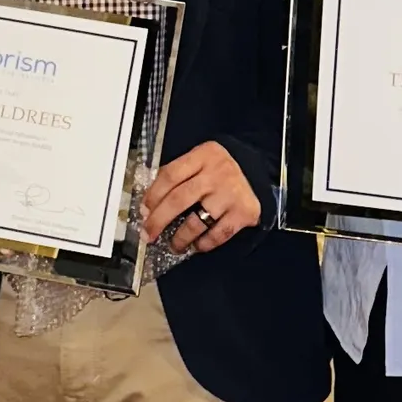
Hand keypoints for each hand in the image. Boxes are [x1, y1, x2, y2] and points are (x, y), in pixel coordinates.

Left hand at [143, 142, 261, 252]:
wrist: (258, 170)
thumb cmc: (221, 168)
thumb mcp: (201, 159)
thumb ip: (180, 175)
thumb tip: (151, 205)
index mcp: (203, 156)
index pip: (170, 175)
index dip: (153, 196)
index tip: (144, 211)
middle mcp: (216, 174)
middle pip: (178, 199)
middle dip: (158, 221)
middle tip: (148, 235)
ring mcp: (230, 194)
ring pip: (197, 221)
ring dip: (180, 238)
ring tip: (174, 245)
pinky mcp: (243, 212)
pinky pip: (218, 234)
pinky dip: (204, 244)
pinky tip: (197, 245)